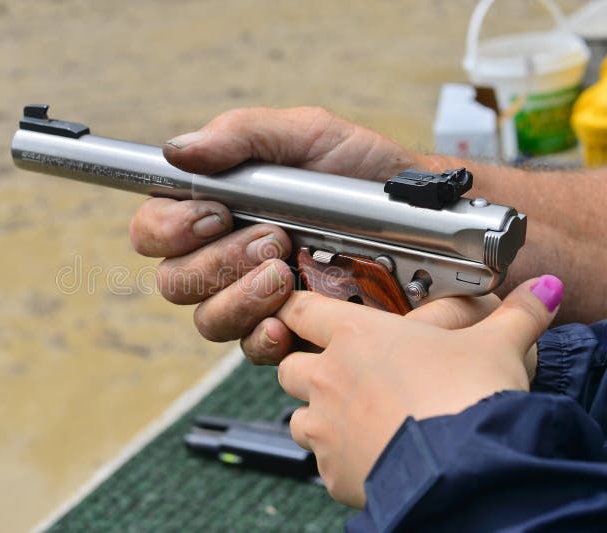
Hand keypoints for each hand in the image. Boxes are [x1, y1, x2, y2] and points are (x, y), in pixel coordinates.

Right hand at [130, 107, 424, 360]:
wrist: (428, 221)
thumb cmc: (363, 174)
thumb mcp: (308, 136)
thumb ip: (242, 136)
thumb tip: (178, 150)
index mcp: (219, 209)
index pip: (154, 229)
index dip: (166, 228)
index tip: (212, 214)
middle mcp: (226, 259)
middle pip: (174, 281)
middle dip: (216, 261)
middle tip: (271, 239)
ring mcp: (254, 300)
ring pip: (207, 319)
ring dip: (241, 296)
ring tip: (287, 270)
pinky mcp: (287, 333)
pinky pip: (251, 349)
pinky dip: (265, 335)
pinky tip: (289, 319)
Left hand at [276, 275, 562, 507]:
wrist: (467, 468)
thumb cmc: (471, 398)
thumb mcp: (498, 346)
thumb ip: (516, 315)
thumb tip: (541, 292)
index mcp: (357, 336)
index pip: (301, 309)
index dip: (295, 307)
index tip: (294, 308)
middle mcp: (330, 376)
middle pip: (289, 364)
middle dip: (307, 367)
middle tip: (338, 373)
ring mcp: (325, 425)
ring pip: (297, 415)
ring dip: (317, 414)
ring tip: (351, 419)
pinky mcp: (332, 468)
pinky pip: (321, 460)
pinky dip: (337, 457)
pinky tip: (368, 455)